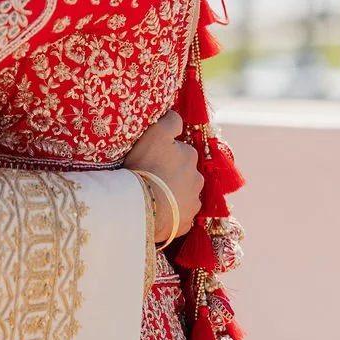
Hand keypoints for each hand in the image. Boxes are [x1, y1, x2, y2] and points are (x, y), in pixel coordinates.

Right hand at [124, 111, 202, 240]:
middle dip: (173, 175)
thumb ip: (170, 121)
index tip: (152, 158)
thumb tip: (177, 116)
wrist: (143, 207)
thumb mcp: (155, 134)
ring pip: (183, 195)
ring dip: (172, 195)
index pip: (181, 151)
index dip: (166, 154)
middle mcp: (197, 179)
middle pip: (184, 174)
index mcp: (190, 156)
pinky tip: (155, 212)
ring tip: (152, 197)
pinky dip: (170, 214)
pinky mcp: (185, 223)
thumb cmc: (147, 167)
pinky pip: (178, 216)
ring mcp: (192, 203)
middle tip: (151, 178)